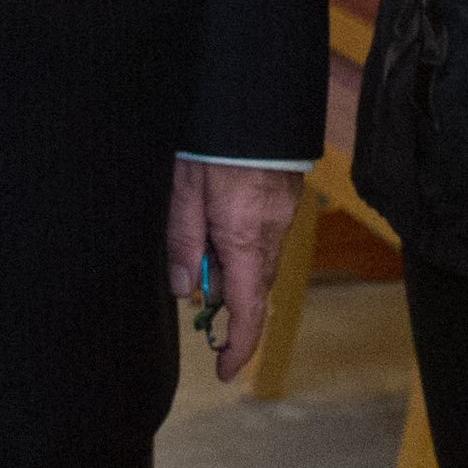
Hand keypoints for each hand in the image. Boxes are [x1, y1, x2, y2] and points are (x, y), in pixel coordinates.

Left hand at [177, 160, 311, 380]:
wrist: (254, 95)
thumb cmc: (215, 139)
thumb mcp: (183, 190)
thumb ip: (182, 242)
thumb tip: (182, 288)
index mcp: (243, 238)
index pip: (247, 311)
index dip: (238, 349)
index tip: (224, 372)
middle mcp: (271, 233)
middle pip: (251, 288)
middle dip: (223, 296)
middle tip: (191, 281)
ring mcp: (283, 217)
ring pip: (257, 263)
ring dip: (229, 264)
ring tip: (199, 230)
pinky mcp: (285, 201)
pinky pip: (263, 239)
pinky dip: (240, 244)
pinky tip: (218, 216)